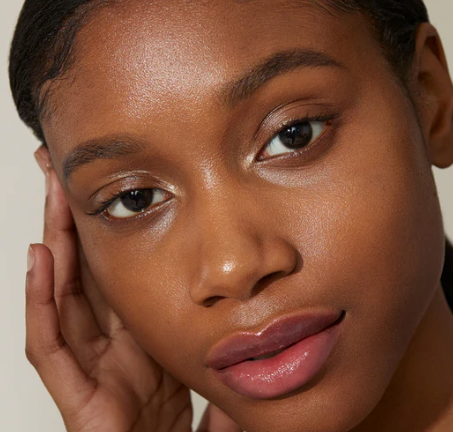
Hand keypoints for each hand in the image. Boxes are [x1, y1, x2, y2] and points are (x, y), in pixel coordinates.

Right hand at [25, 146, 241, 431]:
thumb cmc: (180, 415)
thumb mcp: (193, 354)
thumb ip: (202, 324)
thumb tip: (233, 288)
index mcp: (136, 330)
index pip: (114, 268)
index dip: (105, 226)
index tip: (108, 180)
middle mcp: (108, 342)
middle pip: (84, 271)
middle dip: (70, 220)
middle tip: (63, 170)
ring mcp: (91, 368)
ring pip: (63, 296)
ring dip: (55, 244)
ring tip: (52, 196)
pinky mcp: (80, 399)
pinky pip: (51, 347)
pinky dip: (41, 302)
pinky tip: (40, 257)